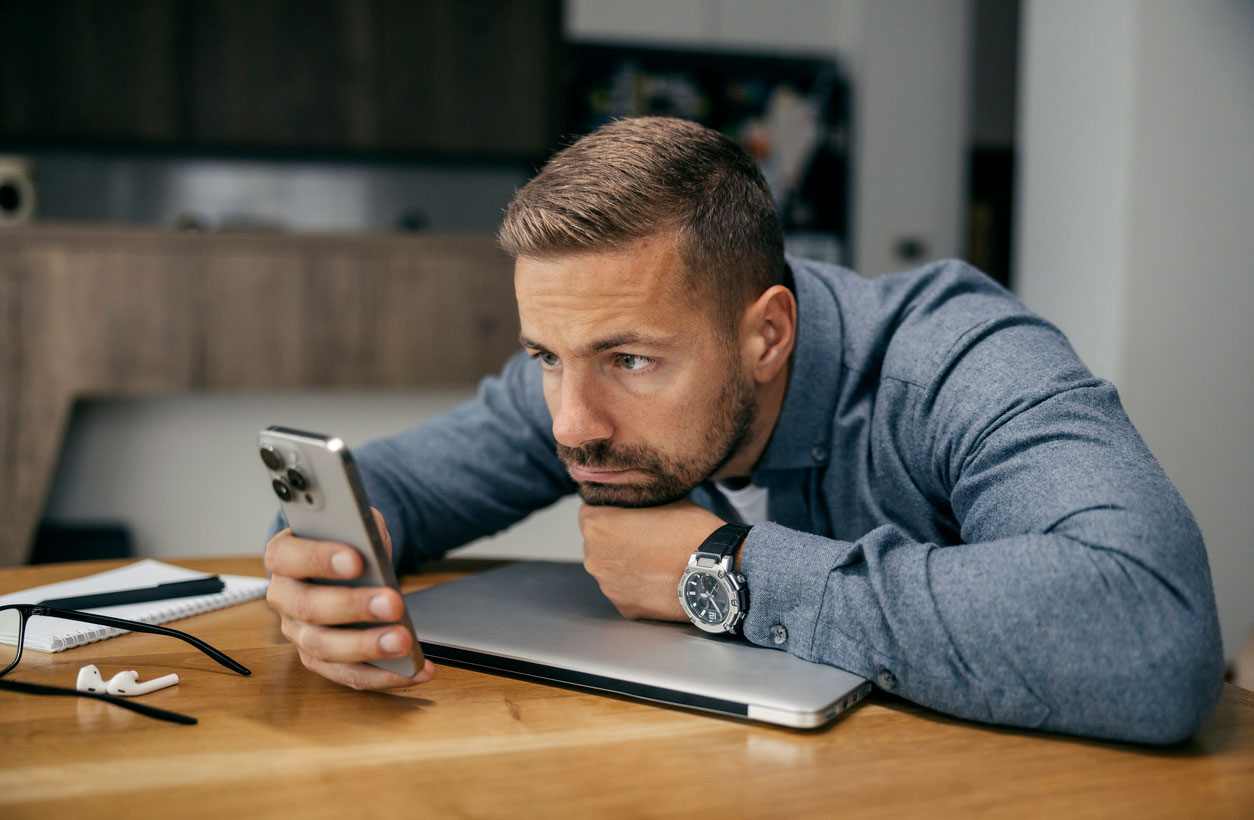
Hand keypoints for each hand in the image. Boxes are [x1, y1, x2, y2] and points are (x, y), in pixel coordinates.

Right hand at [263, 507, 435, 690]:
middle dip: (353, 607)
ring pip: (324, 648)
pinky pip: (348, 674)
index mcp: (283, 556)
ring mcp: (298, 632)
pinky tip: (418, 670)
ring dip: (367, 647)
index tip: (357, 560)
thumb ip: (361, 526)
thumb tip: (373, 542)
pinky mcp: (320, 659)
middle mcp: (283, 597)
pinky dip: (384, 675)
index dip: (319, 559)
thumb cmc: (348, 541)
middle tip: (393, 603)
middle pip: (307, 608)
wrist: (346, 565)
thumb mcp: (355, 522)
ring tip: (404, 641)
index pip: (287, 558)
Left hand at [579, 500, 725, 620]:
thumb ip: (633, 501)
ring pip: (611, 568)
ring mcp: (608, 586)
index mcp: (596, 526)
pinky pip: (625, 590)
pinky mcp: (624, 607)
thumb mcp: (659, 498)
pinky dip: (637, 585)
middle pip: (597, 543)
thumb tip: (628, 502)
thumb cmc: (690, 530)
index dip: (610, 511)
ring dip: (626, 563)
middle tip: (646, 537)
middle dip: (615, 539)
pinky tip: (659, 579)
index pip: (590, 511)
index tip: (628, 514)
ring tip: (656, 560)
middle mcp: (594, 558)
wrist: (714, 570)